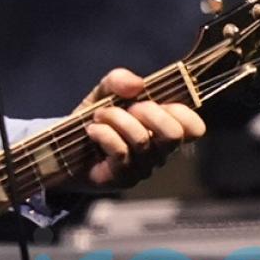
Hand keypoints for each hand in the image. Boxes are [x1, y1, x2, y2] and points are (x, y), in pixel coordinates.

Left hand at [78, 68, 206, 189]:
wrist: (64, 147)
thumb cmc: (95, 119)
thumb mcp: (104, 92)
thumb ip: (119, 81)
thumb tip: (138, 83)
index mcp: (163, 129)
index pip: (194, 128)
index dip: (180, 112)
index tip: (154, 100)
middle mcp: (159, 151)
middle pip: (174, 134)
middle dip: (149, 112)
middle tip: (127, 107)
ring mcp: (143, 168)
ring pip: (142, 139)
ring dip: (116, 119)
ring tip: (99, 115)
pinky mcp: (123, 179)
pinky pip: (121, 152)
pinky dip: (104, 133)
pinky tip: (92, 130)